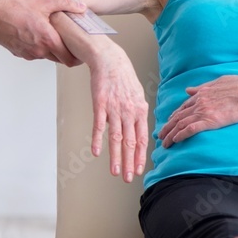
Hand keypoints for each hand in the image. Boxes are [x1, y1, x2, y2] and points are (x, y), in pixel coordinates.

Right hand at [0, 0, 84, 65]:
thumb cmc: (13, 7)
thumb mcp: (42, 2)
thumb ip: (64, 4)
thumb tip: (81, 6)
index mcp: (47, 40)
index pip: (69, 59)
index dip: (78, 58)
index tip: (81, 52)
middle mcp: (38, 51)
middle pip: (59, 59)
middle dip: (65, 52)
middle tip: (69, 40)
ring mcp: (27, 53)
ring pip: (45, 56)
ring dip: (50, 49)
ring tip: (50, 33)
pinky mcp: (17, 52)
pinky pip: (33, 53)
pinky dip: (37, 46)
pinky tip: (34, 32)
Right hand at [89, 48, 150, 181]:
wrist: (110, 59)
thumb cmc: (123, 77)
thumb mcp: (137, 94)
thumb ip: (138, 112)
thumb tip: (139, 127)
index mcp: (140, 111)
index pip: (142, 139)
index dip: (140, 156)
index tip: (138, 170)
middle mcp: (128, 112)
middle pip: (130, 142)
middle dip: (129, 162)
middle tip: (128, 178)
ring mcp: (114, 109)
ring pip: (115, 138)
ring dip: (115, 157)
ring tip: (114, 171)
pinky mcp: (99, 104)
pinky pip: (99, 126)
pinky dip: (97, 140)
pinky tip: (96, 152)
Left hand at [158, 75, 237, 147]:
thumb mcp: (217, 82)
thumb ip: (202, 87)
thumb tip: (189, 90)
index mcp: (201, 93)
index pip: (183, 107)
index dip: (174, 116)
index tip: (168, 122)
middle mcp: (199, 102)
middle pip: (178, 117)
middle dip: (167, 127)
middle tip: (160, 135)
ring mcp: (204, 111)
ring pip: (181, 124)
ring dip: (170, 134)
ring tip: (164, 143)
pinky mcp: (211, 121)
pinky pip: (191, 129)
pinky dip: (181, 135)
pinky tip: (175, 140)